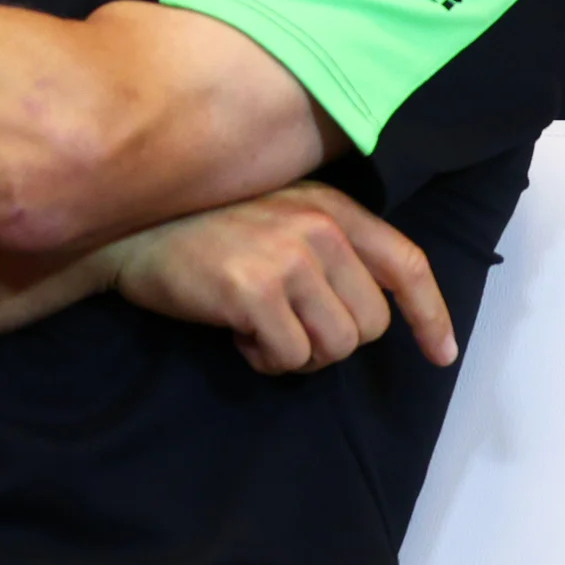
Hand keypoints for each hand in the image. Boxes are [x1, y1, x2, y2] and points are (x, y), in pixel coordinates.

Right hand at [101, 181, 456, 373]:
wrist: (124, 229)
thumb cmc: (197, 229)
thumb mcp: (275, 216)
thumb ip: (327, 246)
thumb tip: (372, 310)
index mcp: (331, 206)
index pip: (407, 264)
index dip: (430, 315)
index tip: (441, 353)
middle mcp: (318, 227)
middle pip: (371, 323)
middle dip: (333, 340)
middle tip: (286, 327)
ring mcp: (287, 257)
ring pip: (336, 347)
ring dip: (298, 353)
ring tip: (257, 328)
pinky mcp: (254, 291)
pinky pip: (290, 357)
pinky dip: (265, 358)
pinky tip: (235, 333)